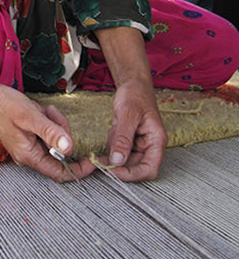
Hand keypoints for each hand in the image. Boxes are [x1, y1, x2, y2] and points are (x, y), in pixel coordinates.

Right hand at [0, 83, 95, 182]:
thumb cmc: (5, 105)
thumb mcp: (31, 116)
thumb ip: (50, 132)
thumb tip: (69, 147)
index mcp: (29, 156)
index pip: (60, 173)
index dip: (78, 168)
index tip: (93, 159)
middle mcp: (29, 156)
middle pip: (59, 153)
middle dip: (62, 133)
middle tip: (53, 115)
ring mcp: (28, 147)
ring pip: (55, 141)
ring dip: (54, 124)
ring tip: (43, 111)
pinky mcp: (29, 138)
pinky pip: (47, 134)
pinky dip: (48, 122)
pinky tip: (39, 112)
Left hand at [94, 26, 167, 180]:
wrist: (133, 83)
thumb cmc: (136, 94)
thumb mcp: (128, 114)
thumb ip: (123, 138)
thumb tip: (117, 160)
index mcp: (156, 140)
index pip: (149, 169)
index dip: (132, 174)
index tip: (114, 171)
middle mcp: (150, 145)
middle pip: (136, 168)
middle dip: (119, 166)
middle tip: (102, 161)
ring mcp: (140, 144)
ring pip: (126, 160)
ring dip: (114, 155)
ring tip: (111, 135)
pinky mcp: (130, 141)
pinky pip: (119, 150)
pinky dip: (112, 145)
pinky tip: (112, 131)